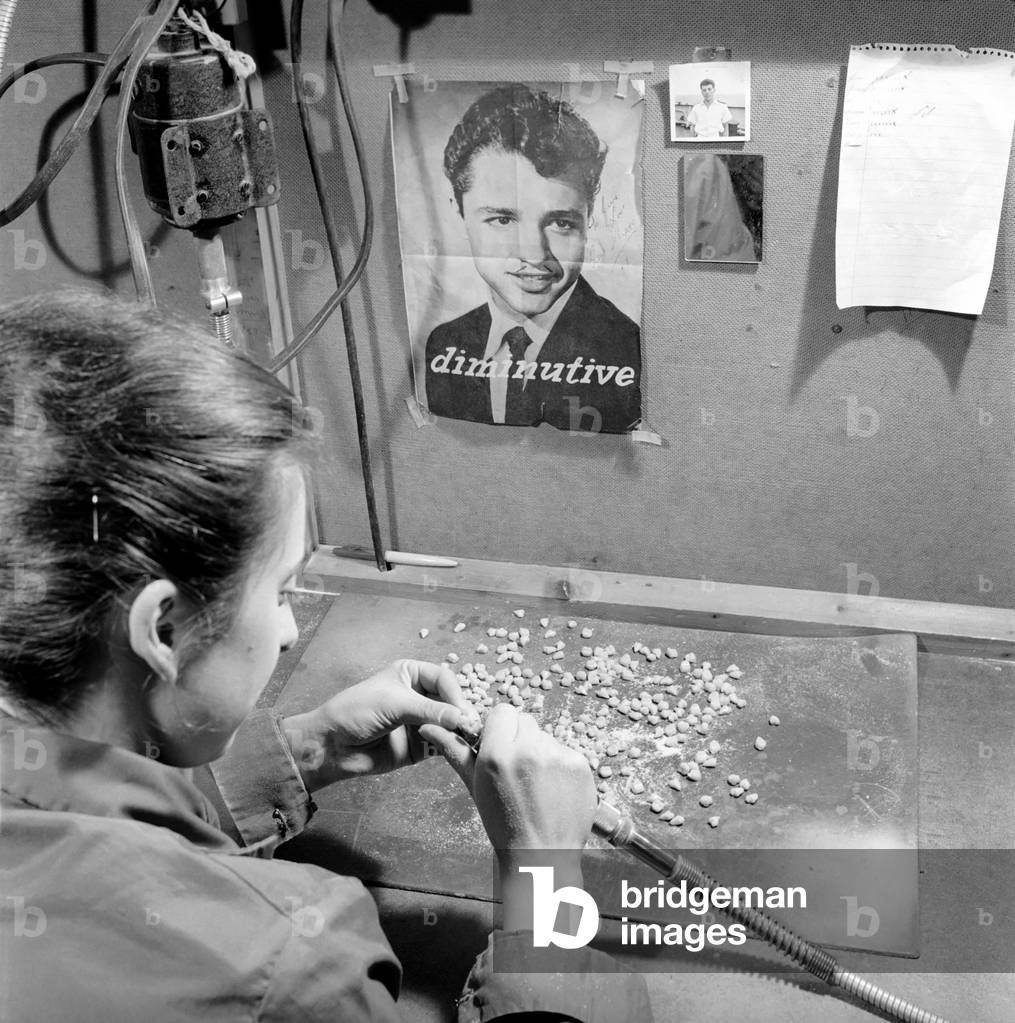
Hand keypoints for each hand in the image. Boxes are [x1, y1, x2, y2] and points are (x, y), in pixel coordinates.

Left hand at [281, 659, 465, 791]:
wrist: (331, 746)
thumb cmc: (355, 712)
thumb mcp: (394, 704)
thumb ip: (429, 710)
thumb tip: (462, 717)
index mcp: (411, 674)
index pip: (444, 678)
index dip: (455, 693)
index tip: (462, 710)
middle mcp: (419, 696)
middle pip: (451, 701)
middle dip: (461, 713)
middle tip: (471, 726)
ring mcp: (420, 721)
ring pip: (449, 724)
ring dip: (459, 731)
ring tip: (467, 739)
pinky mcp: (419, 746)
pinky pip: (441, 744)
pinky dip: (450, 746)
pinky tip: (455, 749)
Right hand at [423, 704, 596, 931]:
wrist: (542, 856)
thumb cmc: (504, 824)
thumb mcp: (475, 786)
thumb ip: (454, 750)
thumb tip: (428, 727)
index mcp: (498, 754)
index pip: (502, 711)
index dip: (500, 729)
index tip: (500, 748)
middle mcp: (529, 750)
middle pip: (525, 721)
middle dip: (519, 739)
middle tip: (516, 770)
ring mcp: (558, 756)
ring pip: (545, 736)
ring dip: (540, 752)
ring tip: (535, 784)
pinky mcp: (580, 764)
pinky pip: (565, 751)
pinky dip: (560, 765)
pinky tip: (553, 789)